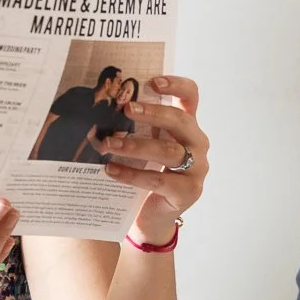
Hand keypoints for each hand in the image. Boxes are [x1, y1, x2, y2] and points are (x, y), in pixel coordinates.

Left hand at [102, 75, 207, 244]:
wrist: (151, 217)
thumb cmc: (147, 174)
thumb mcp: (145, 146)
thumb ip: (137, 128)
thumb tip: (102, 108)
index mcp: (187, 126)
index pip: (190, 97)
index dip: (175, 85)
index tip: (152, 82)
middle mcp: (197, 144)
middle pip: (179, 121)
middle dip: (151, 112)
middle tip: (126, 109)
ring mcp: (196, 168)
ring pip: (167, 151)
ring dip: (135, 145)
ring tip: (109, 144)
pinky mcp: (187, 191)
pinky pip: (158, 179)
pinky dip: (132, 174)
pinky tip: (111, 170)